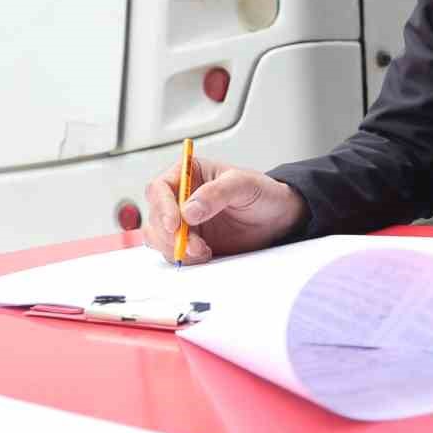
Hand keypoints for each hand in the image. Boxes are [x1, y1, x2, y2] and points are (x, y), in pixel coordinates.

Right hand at [143, 154, 308, 264]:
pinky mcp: (189, 241)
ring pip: (158, 236)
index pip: (160, 188)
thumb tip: (189, 210)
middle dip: (170, 234)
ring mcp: (183, 221)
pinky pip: (172, 252)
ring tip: (204, 250)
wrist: (277, 218)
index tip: (175, 224)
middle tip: (194, 245)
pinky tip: (206, 254)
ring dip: (175, 248)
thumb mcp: (244, 185)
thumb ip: (217, 193)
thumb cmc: (262, 193)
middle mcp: (180, 197)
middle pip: (155, 215)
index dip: (162, 206)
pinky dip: (185, 258)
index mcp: (189, 174)